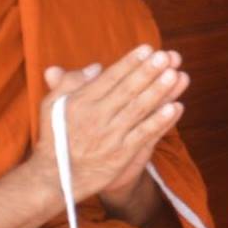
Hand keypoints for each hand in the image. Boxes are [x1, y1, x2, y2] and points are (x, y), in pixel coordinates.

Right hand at [29, 46, 187, 211]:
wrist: (56, 178)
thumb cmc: (55, 137)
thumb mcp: (52, 106)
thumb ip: (69, 83)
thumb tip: (96, 66)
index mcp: (81, 102)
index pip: (110, 78)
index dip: (129, 63)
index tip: (147, 49)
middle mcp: (96, 116)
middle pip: (127, 90)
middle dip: (147, 72)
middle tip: (165, 56)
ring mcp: (111, 136)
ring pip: (138, 109)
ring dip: (158, 92)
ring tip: (175, 75)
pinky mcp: (122, 154)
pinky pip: (144, 134)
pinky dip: (160, 121)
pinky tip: (175, 107)